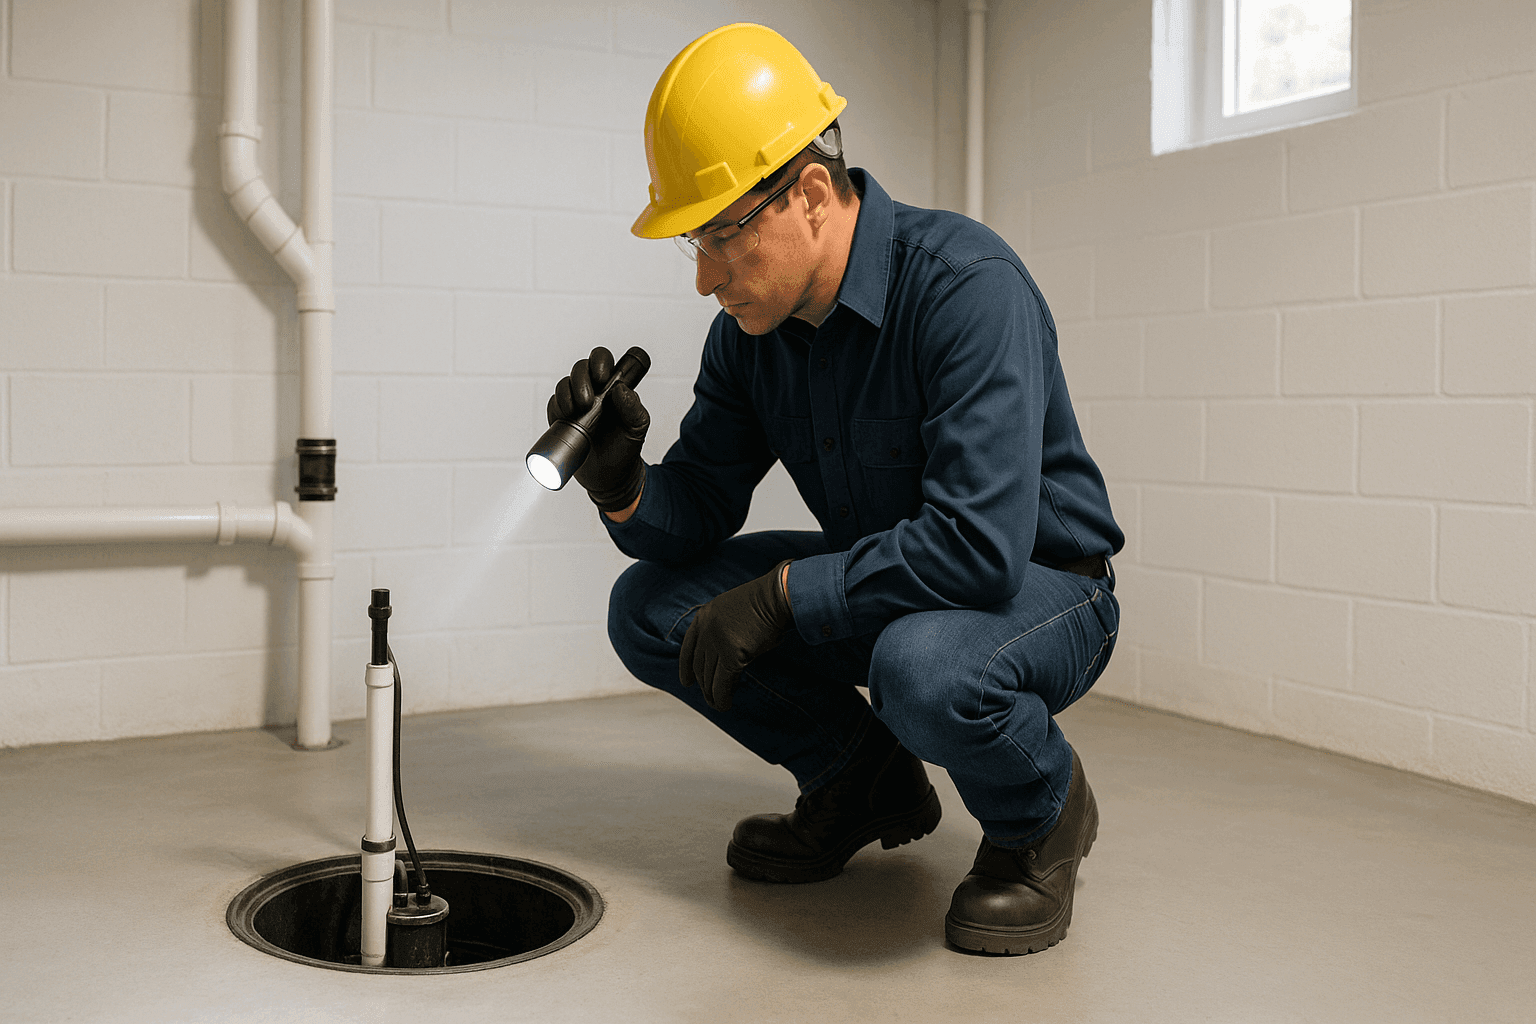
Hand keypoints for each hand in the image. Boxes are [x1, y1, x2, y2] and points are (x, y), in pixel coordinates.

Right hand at [547, 346, 649, 510]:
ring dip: (568, 392)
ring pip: (564, 383)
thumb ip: (634, 408)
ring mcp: (574, 404)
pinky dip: (557, 405)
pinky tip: (566, 416)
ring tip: (579, 410)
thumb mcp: (637, 428)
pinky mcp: (560, 418)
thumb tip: (621, 390)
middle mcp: (592, 391)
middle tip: (589, 400)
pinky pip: (553, 403)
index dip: (600, 361)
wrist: (609, 476)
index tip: (603, 378)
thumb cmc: (625, 448)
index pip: (602, 361)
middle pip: (580, 368)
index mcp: (612, 387)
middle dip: (582, 379)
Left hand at [680, 561, 794, 711]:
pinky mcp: (732, 655)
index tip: (686, 681)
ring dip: (712, 694)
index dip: (685, 667)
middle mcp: (706, 629)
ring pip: (709, 676)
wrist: (778, 596)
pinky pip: (723, 683)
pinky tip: (724, 705)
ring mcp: (717, 641)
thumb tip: (724, 655)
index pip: (688, 647)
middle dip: (703, 684)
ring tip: (717, 704)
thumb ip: (722, 629)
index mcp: (704, 616)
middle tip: (708, 696)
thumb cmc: (765, 602)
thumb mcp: (733, 610)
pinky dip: (722, 697)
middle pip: (699, 665)